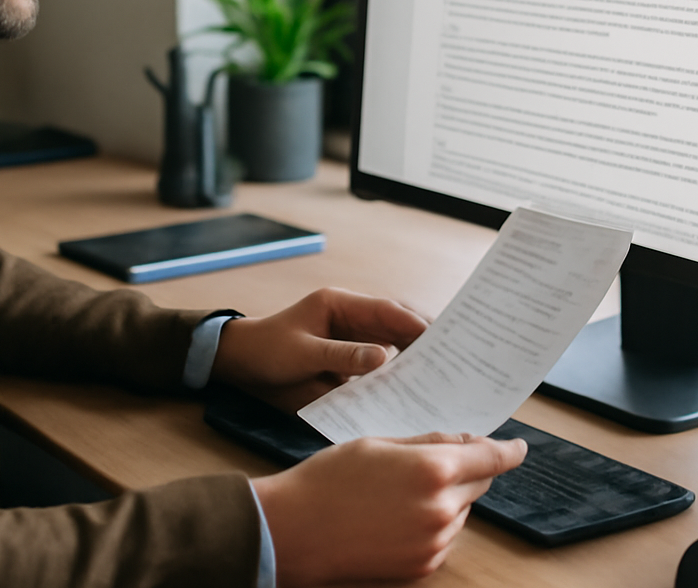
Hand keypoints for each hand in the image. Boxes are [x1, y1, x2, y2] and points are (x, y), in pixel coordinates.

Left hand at [210, 288, 428, 410]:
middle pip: (396, 325)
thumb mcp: (302, 352)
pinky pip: (378, 367)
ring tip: (444, 376)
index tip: (443, 337)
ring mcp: (351, 339)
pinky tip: (412, 392)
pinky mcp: (348, 361)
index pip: (387, 310)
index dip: (415, 323)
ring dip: (415, 359)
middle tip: (457, 356)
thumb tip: (384, 358)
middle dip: (425, 338)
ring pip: (392, 346)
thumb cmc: (266, 350)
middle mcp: (351, 319)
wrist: (240, 365)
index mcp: (340, 304)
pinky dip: (395, 376)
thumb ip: (341, 355)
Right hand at [252, 432, 527, 585]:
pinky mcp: (423, 565)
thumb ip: (429, 442)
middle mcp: (441, 508)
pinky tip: (394, 516)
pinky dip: (430, 523)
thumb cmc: (330, 479)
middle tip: (426, 463)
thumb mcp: (380, 443)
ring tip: (396, 493)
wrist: (296, 530)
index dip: (508, 451)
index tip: (517, 447)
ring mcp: (434, 541)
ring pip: (459, 510)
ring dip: (444, 498)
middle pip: (478, 484)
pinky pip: (443, 536)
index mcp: (432, 470)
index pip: (491, 459)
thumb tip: (467, 443)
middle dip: (463, 470)